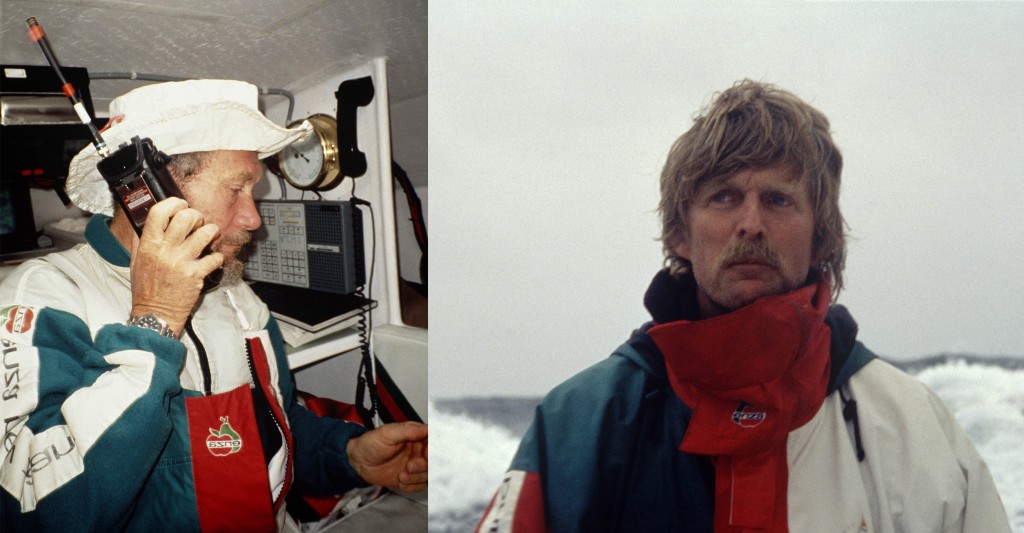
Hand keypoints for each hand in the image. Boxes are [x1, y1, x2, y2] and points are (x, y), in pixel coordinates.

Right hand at [128, 197, 223, 335]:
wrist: (155, 314)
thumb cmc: (146, 289)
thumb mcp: (136, 261)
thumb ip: (141, 240)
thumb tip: (145, 222)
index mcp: (148, 244)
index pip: (159, 212)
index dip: (173, 203)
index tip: (180, 204)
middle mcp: (164, 250)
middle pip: (186, 217)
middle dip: (196, 216)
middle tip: (198, 223)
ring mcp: (181, 262)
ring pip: (205, 233)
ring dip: (211, 232)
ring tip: (210, 236)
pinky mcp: (196, 274)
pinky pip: (215, 257)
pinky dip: (218, 257)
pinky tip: (213, 259)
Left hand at [346, 422, 427, 491]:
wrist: (358, 461)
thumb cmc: (371, 443)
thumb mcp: (388, 433)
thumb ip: (409, 431)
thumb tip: (428, 427)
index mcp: (417, 437)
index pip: (435, 443)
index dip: (434, 450)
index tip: (426, 454)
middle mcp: (419, 452)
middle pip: (434, 462)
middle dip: (424, 466)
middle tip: (409, 466)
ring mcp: (415, 467)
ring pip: (429, 476)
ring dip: (417, 478)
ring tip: (401, 475)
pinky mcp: (409, 479)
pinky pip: (420, 486)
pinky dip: (411, 486)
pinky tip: (400, 481)